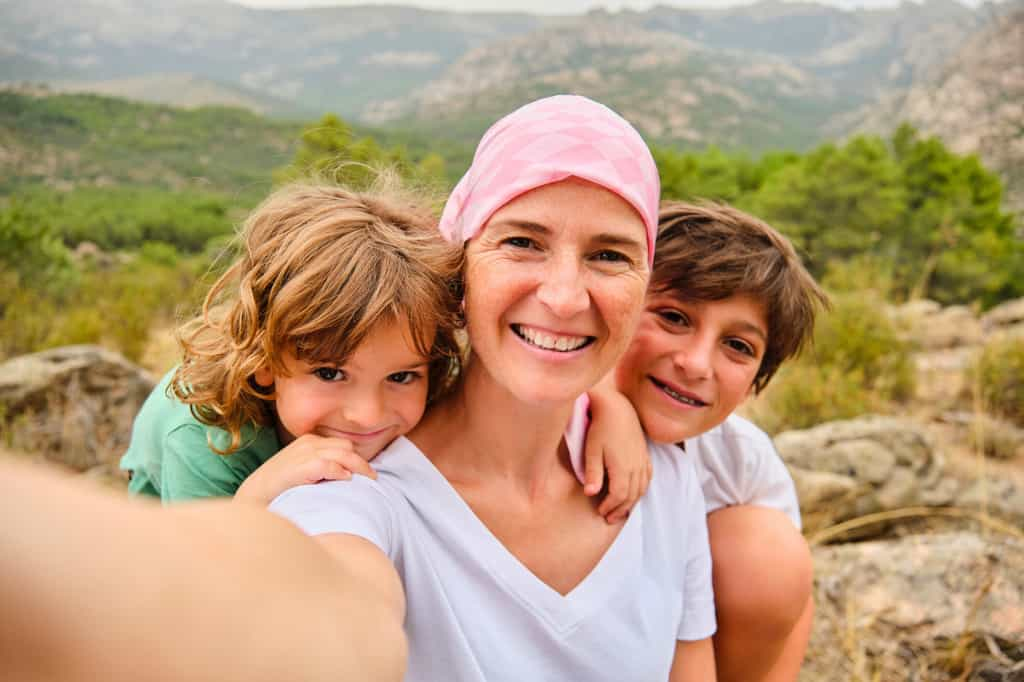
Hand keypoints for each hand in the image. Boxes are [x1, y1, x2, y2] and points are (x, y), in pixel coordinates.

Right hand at [235, 434, 376, 505]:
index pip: (341, 444)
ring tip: (368, 480)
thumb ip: (321, 468)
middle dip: (361, 462)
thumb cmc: (279, 488)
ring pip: (344, 453)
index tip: (366, 472)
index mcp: (308, 441)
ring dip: (359, 467)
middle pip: (347, 447)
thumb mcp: (302, 471)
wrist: (254, 497)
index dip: (355, 458)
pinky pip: (330, 464)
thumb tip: (347, 475)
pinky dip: (341, 471)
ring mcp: (306, 453)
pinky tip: (347, 480)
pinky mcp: (304, 465)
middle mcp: (309, 443)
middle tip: (372, 478)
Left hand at [584, 383, 651, 523]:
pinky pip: (647, 477)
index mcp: (622, 468)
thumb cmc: (601, 428)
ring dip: (632, 502)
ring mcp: (642, 460)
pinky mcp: (644, 454)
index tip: (601, 511)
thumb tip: (590, 493)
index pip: (619, 495)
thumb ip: (593, 473)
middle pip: (631, 496)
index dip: (610, 506)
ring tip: (621, 510)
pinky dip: (641, 489)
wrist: (617, 408)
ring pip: (641, 488)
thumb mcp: (592, 450)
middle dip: (620, 509)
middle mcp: (636, 467)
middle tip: (609, 518)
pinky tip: (635, 492)